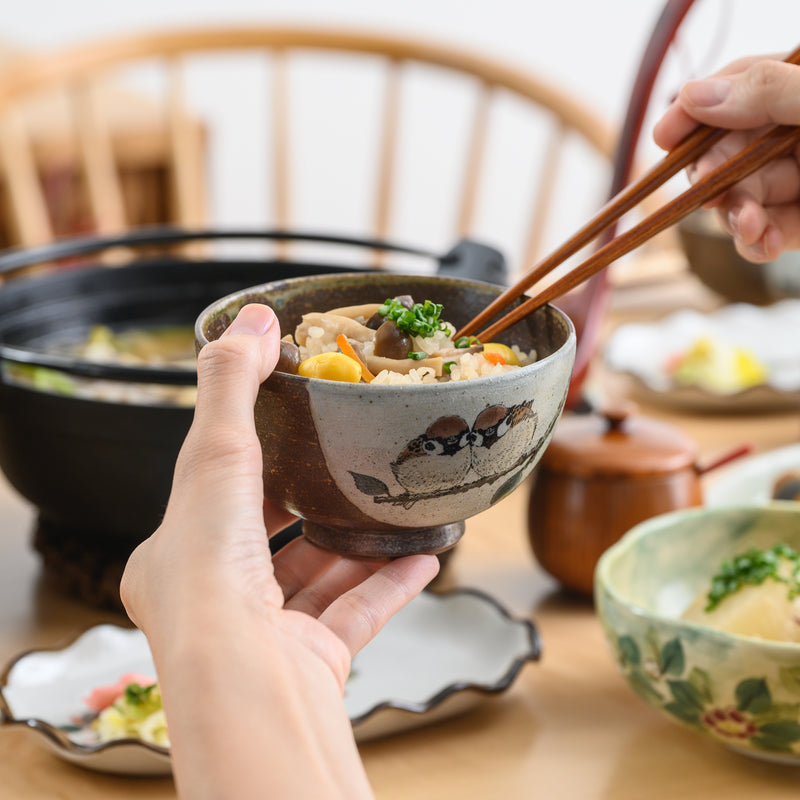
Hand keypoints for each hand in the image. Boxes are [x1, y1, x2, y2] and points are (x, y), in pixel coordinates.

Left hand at [121, 303, 438, 798]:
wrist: (244, 684)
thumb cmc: (213, 570)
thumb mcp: (214, 456)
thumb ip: (233, 385)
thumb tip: (255, 316)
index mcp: (176, 561)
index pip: (213, 501)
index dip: (249, 465)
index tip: (286, 435)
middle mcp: (216, 605)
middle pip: (271, 544)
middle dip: (313, 505)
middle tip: (348, 467)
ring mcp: (266, 638)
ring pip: (320, 582)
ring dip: (361, 544)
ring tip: (397, 506)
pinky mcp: (312, 663)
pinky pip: (358, 615)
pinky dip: (391, 584)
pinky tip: (428, 555)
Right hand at [653, 55, 799, 261]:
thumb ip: (769, 92)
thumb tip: (695, 96)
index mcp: (798, 91)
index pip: (736, 88)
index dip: (696, 111)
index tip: (664, 136)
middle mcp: (794, 133)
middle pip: (729, 151)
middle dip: (716, 177)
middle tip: (713, 192)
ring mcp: (799, 178)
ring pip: (743, 196)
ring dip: (738, 216)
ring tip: (750, 226)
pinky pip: (768, 233)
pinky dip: (758, 243)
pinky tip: (764, 243)